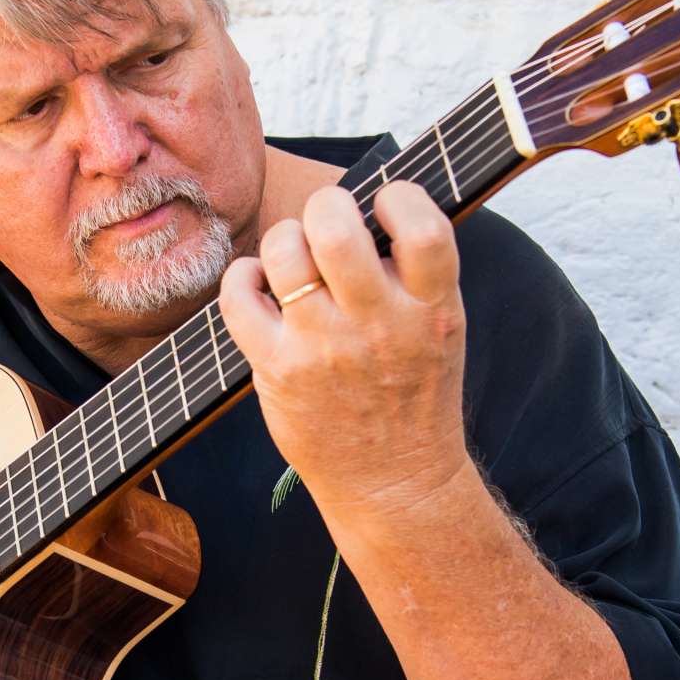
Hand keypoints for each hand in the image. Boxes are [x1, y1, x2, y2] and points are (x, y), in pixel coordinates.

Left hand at [218, 181, 471, 520]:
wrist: (394, 481)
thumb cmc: (413, 395)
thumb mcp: (439, 330)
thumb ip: (415, 274)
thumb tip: (366, 204)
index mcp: (431, 309)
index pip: (422, 226)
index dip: (399, 197)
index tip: (384, 205)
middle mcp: (378, 324)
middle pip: (335, 228)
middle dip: (325, 206)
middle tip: (327, 223)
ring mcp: (323, 347)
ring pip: (283, 252)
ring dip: (284, 239)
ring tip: (293, 256)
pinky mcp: (278, 368)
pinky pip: (239, 295)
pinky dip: (242, 277)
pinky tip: (258, 284)